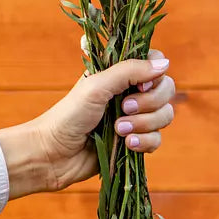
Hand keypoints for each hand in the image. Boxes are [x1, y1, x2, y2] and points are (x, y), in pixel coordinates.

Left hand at [0, 51, 174, 198]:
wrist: (53, 155)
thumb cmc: (69, 114)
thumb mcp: (98, 85)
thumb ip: (130, 70)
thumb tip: (165, 63)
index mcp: (121, 73)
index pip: (156, 63)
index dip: (155, 74)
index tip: (141, 84)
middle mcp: (131, 92)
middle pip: (166, 90)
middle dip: (150, 102)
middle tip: (125, 108)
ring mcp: (135, 118)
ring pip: (164, 115)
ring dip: (144, 123)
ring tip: (119, 129)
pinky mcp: (134, 142)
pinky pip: (157, 140)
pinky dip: (144, 142)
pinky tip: (126, 144)